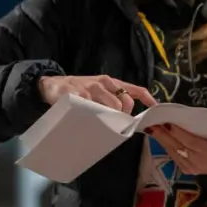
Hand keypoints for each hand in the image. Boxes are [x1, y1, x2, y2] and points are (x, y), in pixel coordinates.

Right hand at [38, 74, 156, 112]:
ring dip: (105, 117)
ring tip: (98, 121)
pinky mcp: (73, 92)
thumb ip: (113, 101)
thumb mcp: (100, 91)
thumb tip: (127, 119)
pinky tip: (83, 117)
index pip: (133, 90)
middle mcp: (102, 83)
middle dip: (121, 116)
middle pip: (122, 103)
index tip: (154, 108)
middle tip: (113, 124)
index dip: (146, 98)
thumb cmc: (80, 90)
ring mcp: (87, 87)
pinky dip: (87, 114)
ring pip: (106, 106)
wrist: (52, 84)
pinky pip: (85, 106)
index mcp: (111, 83)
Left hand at [147, 124, 206, 179]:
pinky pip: (174, 156)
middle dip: (163, 134)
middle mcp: (198, 160)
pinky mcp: (187, 170)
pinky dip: (167, 146)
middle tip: (152, 123)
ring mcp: (191, 167)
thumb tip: (189, 119)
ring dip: (162, 140)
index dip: (177, 132)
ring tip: (153, 128)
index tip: (166, 121)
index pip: (189, 141)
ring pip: (173, 151)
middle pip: (177, 146)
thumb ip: (206, 129)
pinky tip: (161, 138)